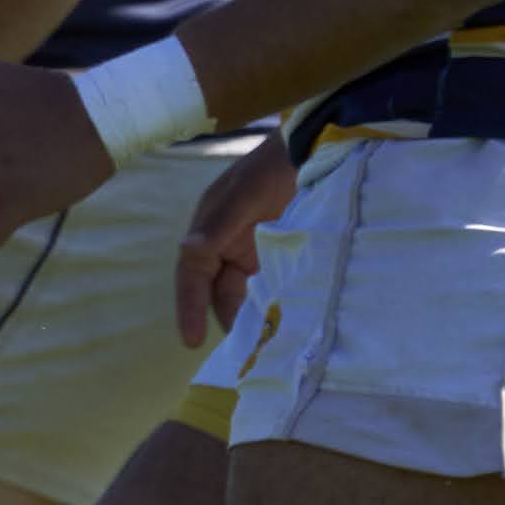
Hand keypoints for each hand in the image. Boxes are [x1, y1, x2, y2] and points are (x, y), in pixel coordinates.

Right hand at [174, 135, 295, 348]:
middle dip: (227, 320)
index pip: (192, 276)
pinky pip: (269, 290)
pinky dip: (273, 307)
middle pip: (217, 293)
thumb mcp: (246, 195)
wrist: (316, 152)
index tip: (190, 340)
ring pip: (244, 295)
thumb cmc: (273, 170)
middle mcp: (225, 246)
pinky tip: (285, 324)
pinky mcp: (278, 259)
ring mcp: (252, 254)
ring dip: (252, 317)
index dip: (189, 307)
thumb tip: (190, 251)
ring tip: (266, 345)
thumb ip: (220, 225)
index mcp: (209, 231)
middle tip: (245, 352)